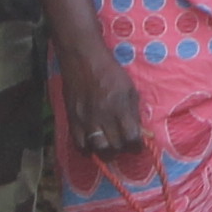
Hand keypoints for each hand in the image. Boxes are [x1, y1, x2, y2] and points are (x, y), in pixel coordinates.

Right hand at [60, 39, 149, 166]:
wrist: (83, 60)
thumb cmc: (110, 72)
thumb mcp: (130, 89)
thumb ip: (134, 112)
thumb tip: (139, 131)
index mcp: (121, 108)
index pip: (132, 138)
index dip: (137, 145)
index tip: (137, 145)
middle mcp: (104, 117)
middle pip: (116, 146)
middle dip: (122, 148)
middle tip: (123, 144)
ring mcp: (86, 120)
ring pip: (98, 148)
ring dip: (106, 151)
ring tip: (109, 146)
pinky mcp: (72, 119)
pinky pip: (79, 144)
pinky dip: (87, 149)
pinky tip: (92, 145)